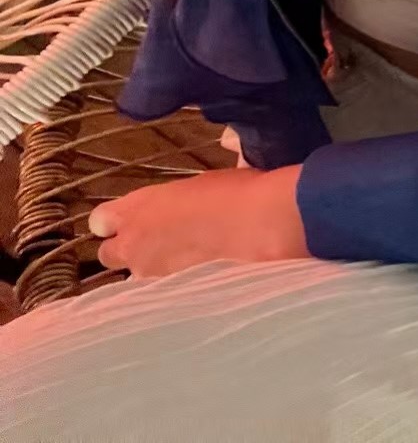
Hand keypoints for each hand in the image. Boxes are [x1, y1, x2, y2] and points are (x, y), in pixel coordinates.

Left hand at [88, 166, 309, 276]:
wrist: (264, 226)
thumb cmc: (238, 192)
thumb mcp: (204, 181)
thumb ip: (182, 194)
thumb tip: (200, 172)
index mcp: (137, 208)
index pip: (101, 220)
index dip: (117, 221)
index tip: (135, 220)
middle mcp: (134, 245)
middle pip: (110, 254)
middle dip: (129, 251)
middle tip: (159, 245)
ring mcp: (151, 276)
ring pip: (138, 279)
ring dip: (154, 272)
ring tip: (186, 266)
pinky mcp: (172, 298)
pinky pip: (164, 295)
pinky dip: (177, 290)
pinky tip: (200, 282)